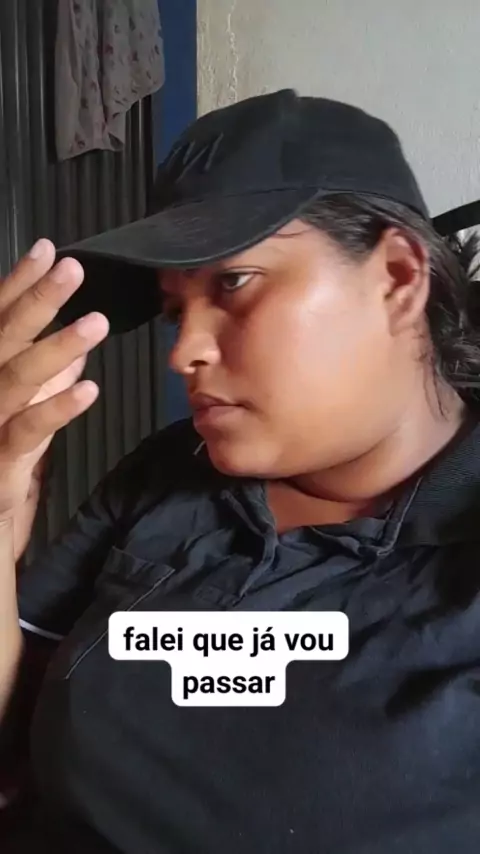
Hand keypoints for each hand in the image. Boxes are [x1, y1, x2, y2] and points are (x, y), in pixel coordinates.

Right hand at [0, 238, 108, 523]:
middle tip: (72, 269)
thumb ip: (44, 383)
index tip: (48, 250)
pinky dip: (58, 407)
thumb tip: (76, 353)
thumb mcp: (23, 415)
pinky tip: (89, 389)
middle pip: (3, 338)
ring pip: (15, 377)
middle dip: (36, 300)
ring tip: (96, 323)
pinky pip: (28, 429)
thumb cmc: (1, 464)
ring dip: (56, 347)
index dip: (20, 284)